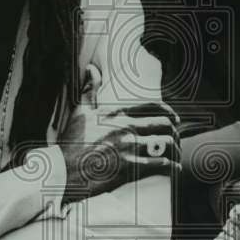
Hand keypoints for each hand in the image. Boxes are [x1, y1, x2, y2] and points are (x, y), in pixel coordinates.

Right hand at [58, 101, 180, 203]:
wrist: (62, 169)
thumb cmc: (71, 142)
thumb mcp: (79, 112)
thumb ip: (90, 90)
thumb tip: (92, 69)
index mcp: (116, 113)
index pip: (152, 106)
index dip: (168, 111)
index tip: (174, 118)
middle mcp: (126, 127)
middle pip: (163, 124)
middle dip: (174, 132)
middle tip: (176, 138)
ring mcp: (129, 147)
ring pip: (165, 143)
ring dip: (175, 149)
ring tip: (176, 155)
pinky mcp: (129, 167)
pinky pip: (159, 163)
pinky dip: (171, 166)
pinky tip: (174, 168)